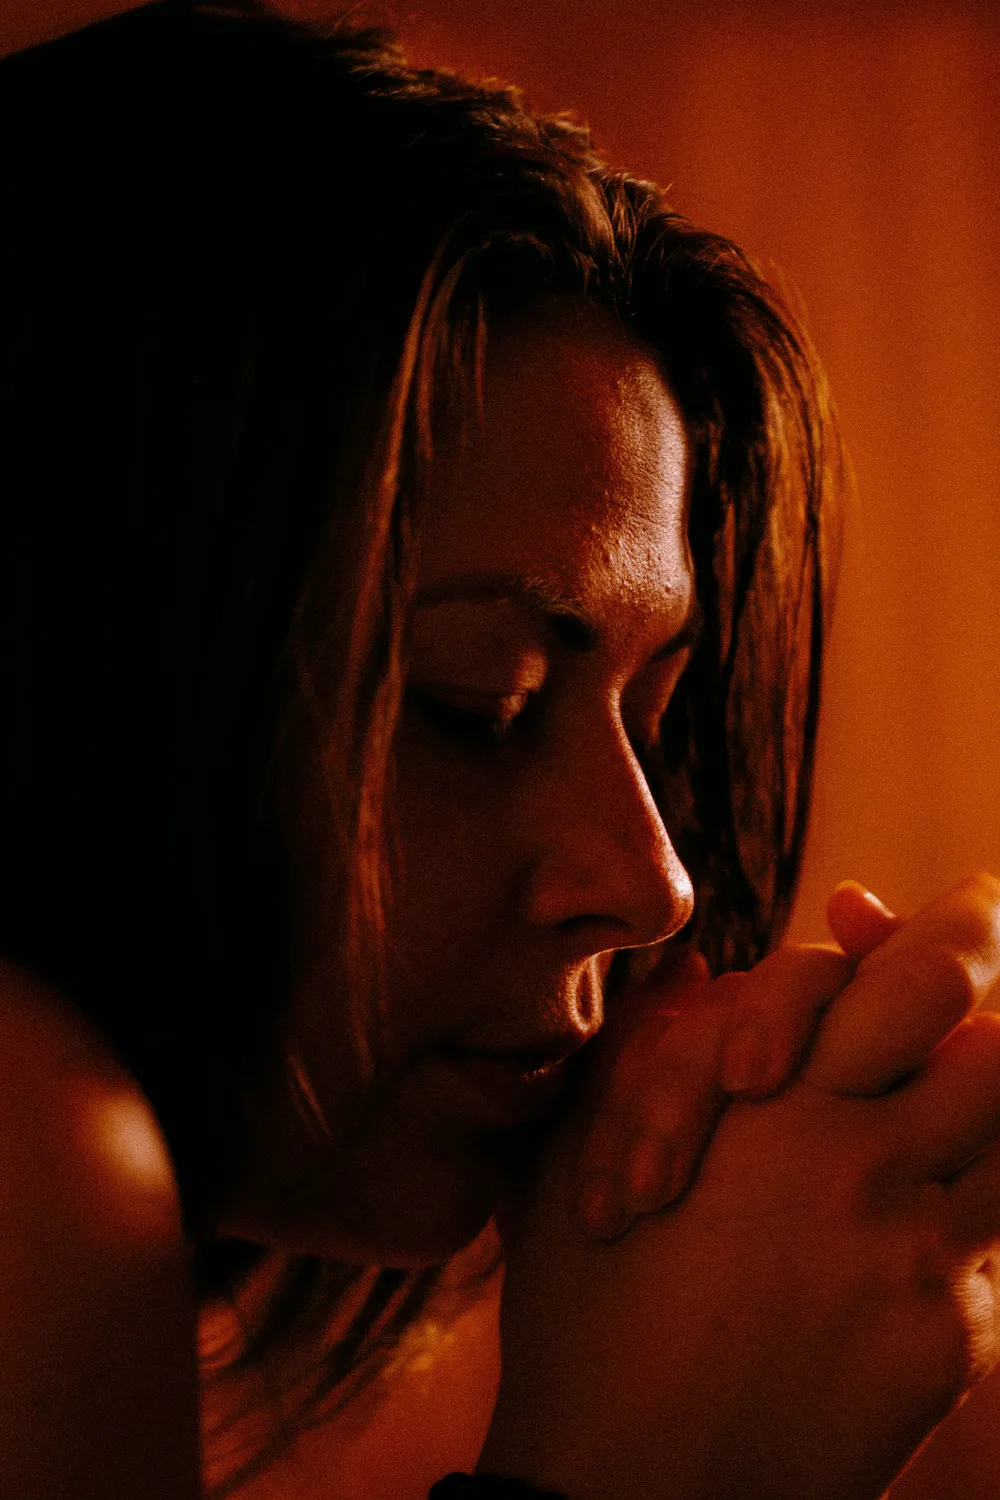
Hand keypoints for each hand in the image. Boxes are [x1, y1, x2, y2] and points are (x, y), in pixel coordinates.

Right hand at [483, 876, 999, 1499]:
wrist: (626, 1491)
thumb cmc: (582, 1321)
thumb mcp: (578, 1159)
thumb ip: (647, 1052)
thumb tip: (700, 972)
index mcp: (766, 1103)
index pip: (897, 973)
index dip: (933, 930)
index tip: (900, 923)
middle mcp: (861, 1161)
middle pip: (988, 1043)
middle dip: (979, 992)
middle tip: (958, 973)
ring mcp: (919, 1254)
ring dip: (975, 1111)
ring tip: (922, 1113)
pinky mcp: (948, 1339)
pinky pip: (990, 1246)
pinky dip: (955, 1219)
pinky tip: (883, 1244)